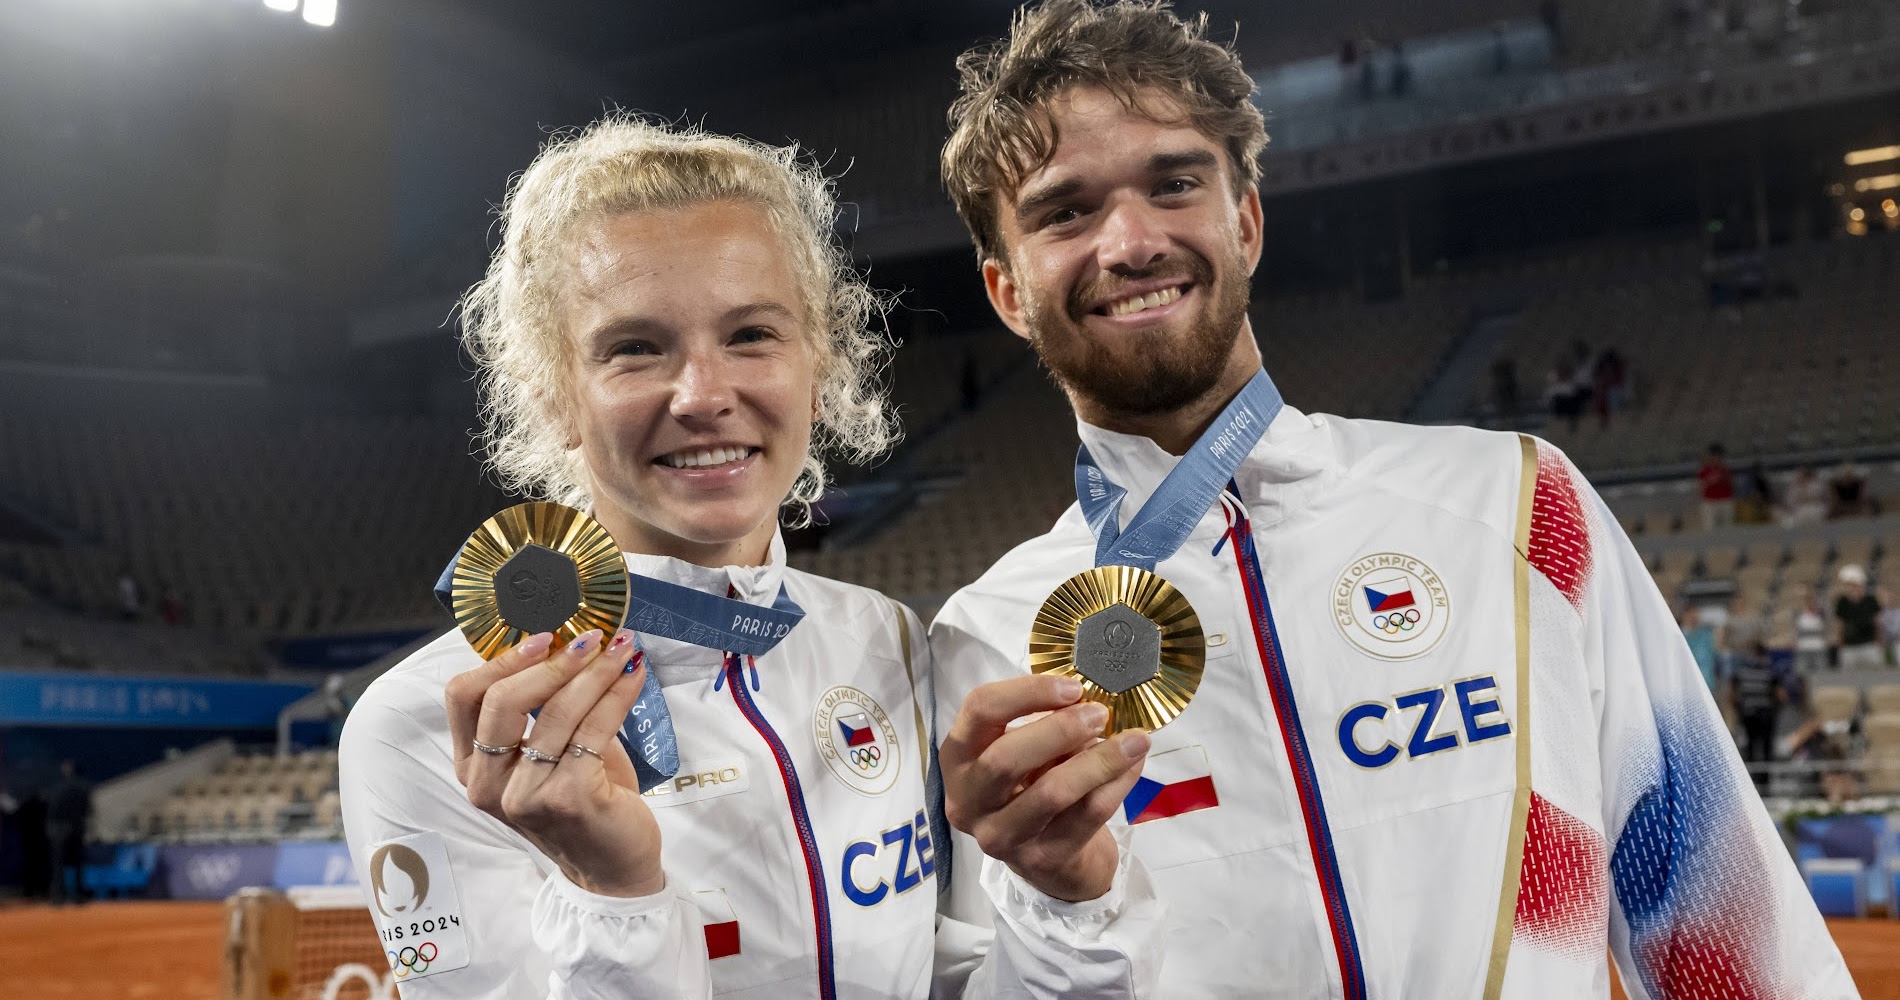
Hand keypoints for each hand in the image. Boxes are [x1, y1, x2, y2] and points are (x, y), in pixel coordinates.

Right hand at [443, 628, 664, 897]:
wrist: (612, 866)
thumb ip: (540, 708)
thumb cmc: (581, 798)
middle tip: (589, 638)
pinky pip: (593, 729)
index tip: (543, 635)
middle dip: (551, 661)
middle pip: (502, 700)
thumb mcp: (545, 753)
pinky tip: (634, 676)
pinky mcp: (569, 799)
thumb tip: (564, 639)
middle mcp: (488, 784)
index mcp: (472, 766)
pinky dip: (617, 695)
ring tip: (623, 648)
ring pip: (556, 712)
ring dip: (596, 672)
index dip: (500, 659)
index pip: (463, 697)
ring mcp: (526, 795)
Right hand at [939, 674, 1149, 901]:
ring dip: (1098, 760)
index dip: (1027, 692)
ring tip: (1134, 740)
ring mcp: (1000, 837)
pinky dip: (1117, 784)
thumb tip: (1090, 700)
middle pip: (1005, 757)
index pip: (980, 710)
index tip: (1073, 687)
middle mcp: (967, 800)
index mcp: (958, 758)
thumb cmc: (1034, 787)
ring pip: (1051, 792)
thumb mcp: (1027, 750)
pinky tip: (1134, 765)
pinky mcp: (1040, 860)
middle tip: (1100, 714)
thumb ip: (1045, 723)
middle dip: (1060, 730)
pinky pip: (1086, 815)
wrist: (1052, 860)